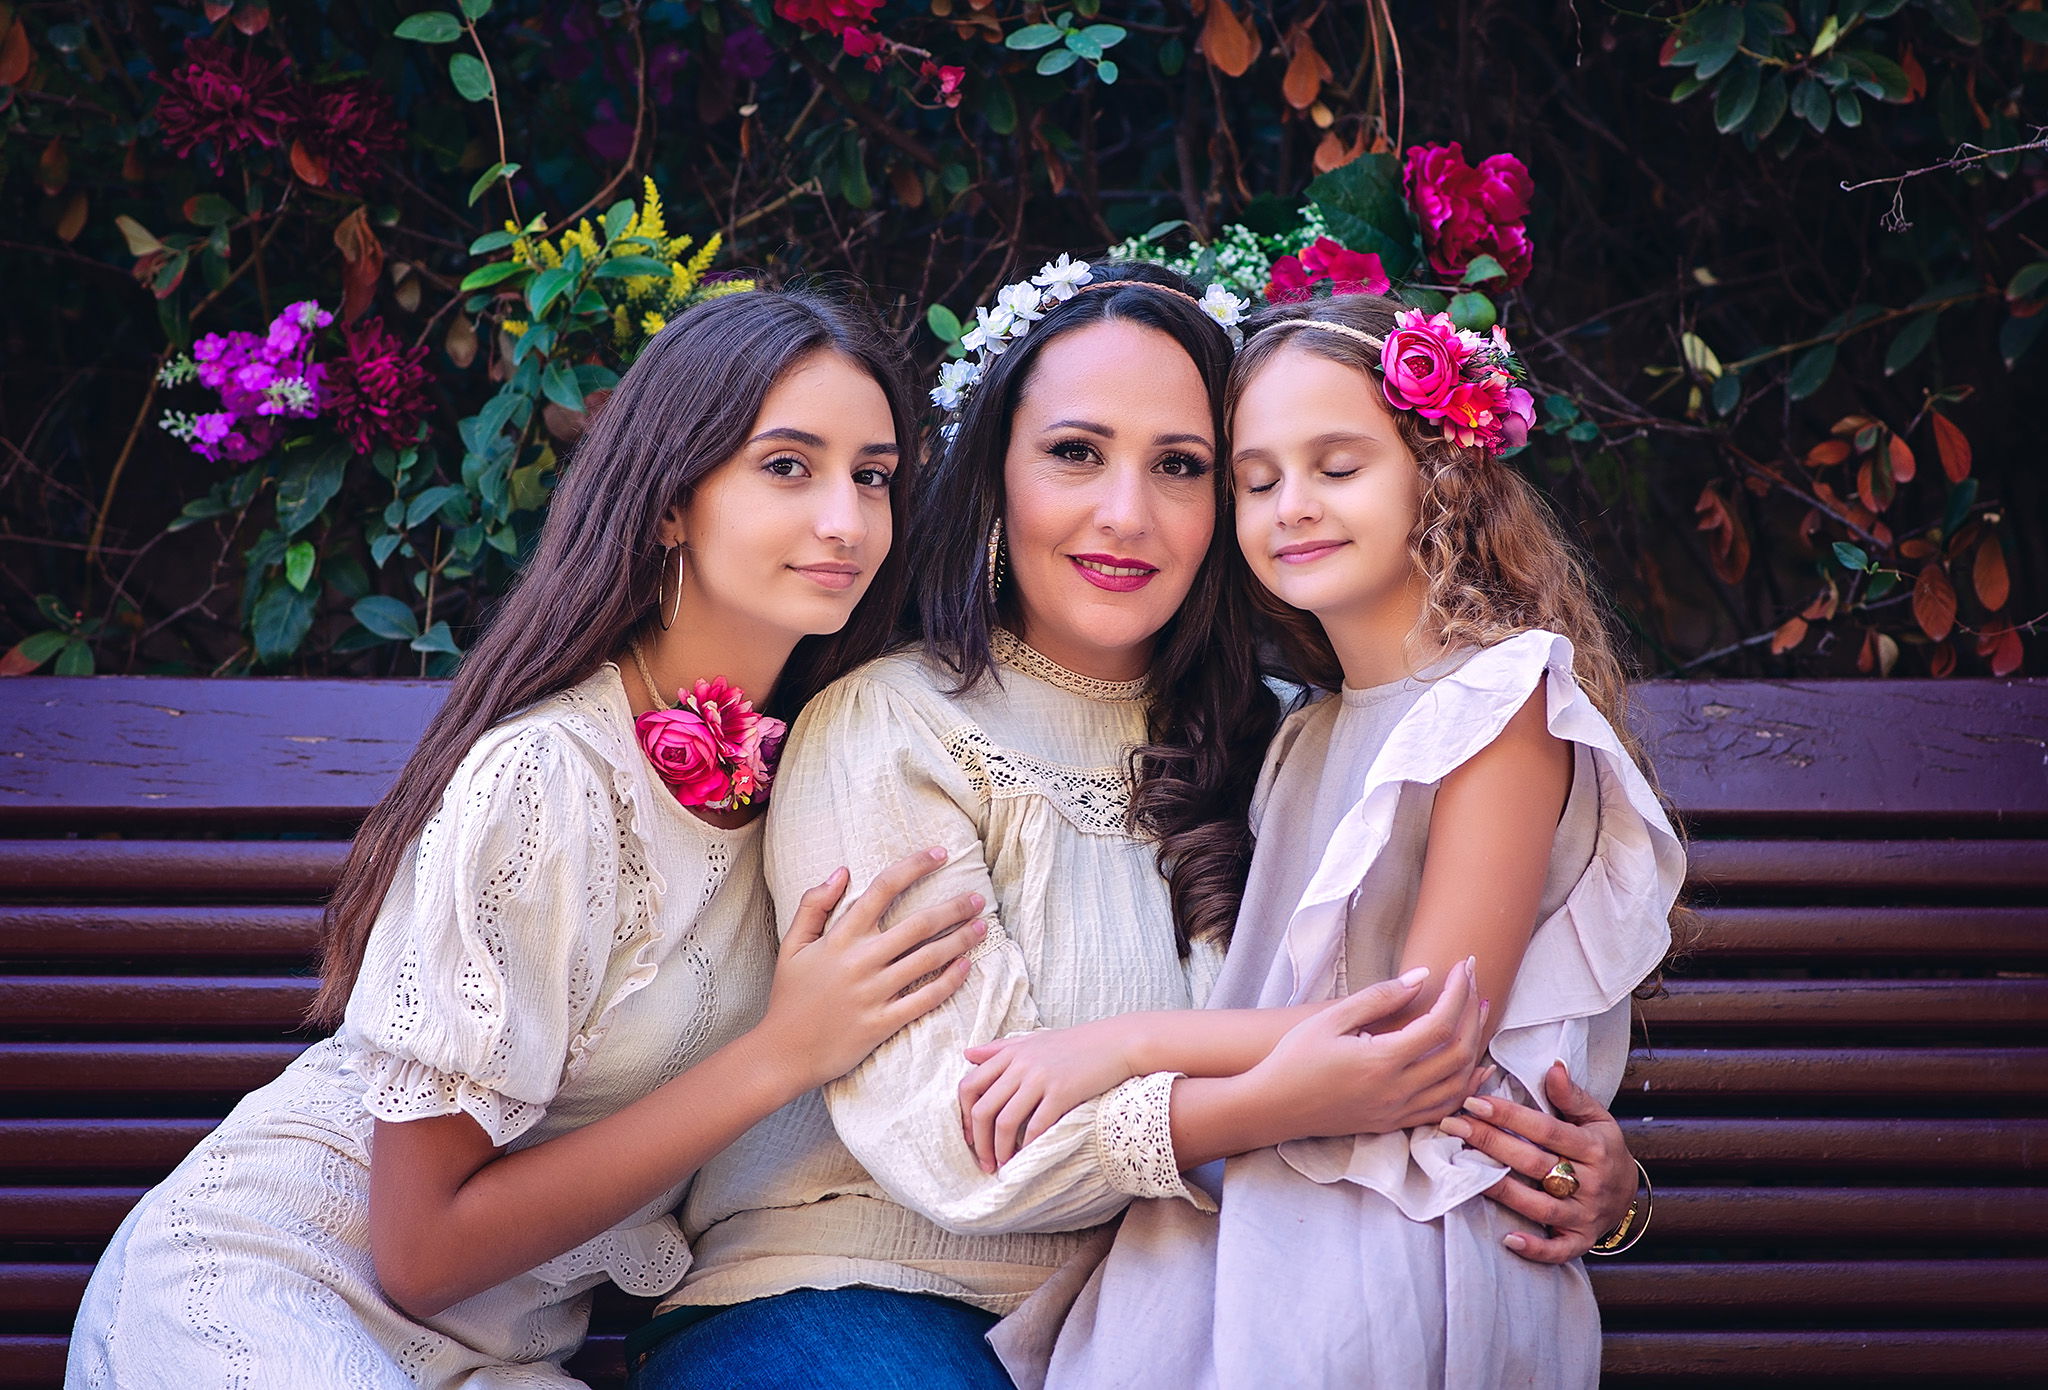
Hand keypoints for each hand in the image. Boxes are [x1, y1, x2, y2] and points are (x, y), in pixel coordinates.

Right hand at [752, 848, 984, 1089]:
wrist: (783, 1052)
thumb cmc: (789, 996)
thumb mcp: (792, 945)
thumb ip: (813, 905)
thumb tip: (842, 871)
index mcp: (840, 938)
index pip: (883, 889)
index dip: (914, 866)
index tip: (939, 854)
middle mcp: (861, 961)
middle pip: (918, 924)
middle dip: (954, 908)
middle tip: (977, 899)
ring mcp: (874, 993)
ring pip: (928, 959)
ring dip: (960, 940)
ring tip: (981, 927)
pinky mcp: (883, 1023)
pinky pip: (925, 998)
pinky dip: (949, 981)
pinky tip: (965, 966)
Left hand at [957, 1017, 1140, 1173]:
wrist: (1116, 1042)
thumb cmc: (1074, 1044)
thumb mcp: (1033, 1039)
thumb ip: (999, 1048)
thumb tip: (967, 1054)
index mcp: (1009, 1053)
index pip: (969, 1086)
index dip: (963, 1116)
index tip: (970, 1137)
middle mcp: (1020, 1065)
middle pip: (983, 1110)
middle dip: (979, 1142)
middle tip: (984, 1161)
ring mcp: (1040, 1079)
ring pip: (1005, 1122)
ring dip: (1000, 1150)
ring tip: (1003, 1165)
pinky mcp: (1061, 1093)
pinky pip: (1036, 1126)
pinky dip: (1028, 1146)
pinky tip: (1027, 1156)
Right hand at [1248, 960, 1489, 1140]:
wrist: (1273, 1107)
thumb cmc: (1295, 1059)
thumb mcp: (1330, 1019)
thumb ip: (1379, 998)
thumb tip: (1421, 977)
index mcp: (1381, 1062)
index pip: (1440, 1024)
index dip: (1458, 992)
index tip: (1463, 965)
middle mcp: (1397, 1091)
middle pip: (1458, 1053)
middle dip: (1473, 1013)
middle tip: (1474, 982)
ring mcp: (1398, 1111)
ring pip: (1459, 1083)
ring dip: (1476, 1047)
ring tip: (1478, 1014)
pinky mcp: (1394, 1123)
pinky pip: (1445, 1108)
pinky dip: (1467, 1086)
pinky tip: (1476, 1068)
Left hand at [1441, 1060, 1634, 1262]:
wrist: (1628, 1192)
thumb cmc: (1602, 1147)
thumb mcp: (1596, 1117)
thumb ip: (1572, 1095)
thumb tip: (1552, 1067)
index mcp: (1594, 1148)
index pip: (1545, 1130)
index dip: (1509, 1115)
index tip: (1475, 1102)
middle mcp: (1591, 1183)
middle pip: (1534, 1163)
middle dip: (1491, 1143)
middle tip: (1453, 1125)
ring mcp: (1585, 1215)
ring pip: (1538, 1205)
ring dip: (1499, 1188)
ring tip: (1462, 1169)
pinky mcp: (1580, 1241)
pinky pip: (1558, 1250)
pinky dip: (1535, 1248)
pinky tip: (1508, 1239)